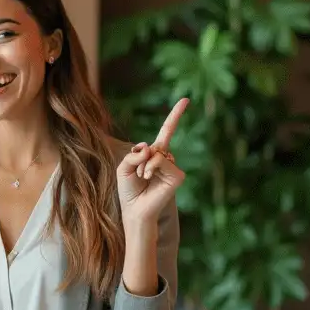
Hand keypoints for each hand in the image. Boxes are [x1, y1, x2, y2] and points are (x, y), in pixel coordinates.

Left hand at [117, 97, 188, 225]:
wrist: (134, 209)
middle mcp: (167, 159)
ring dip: (144, 164)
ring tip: (143, 177)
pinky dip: (151, 167)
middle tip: (139, 174)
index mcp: (154, 154)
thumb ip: (134, 154)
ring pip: (158, 153)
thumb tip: (150, 148)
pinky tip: (148, 178)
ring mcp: (173, 167)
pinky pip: (162, 161)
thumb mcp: (123, 167)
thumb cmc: (128, 189)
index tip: (186, 100)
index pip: (167, 131)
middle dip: (140, 157)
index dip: (175, 116)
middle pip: (157, 143)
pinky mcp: (178, 177)